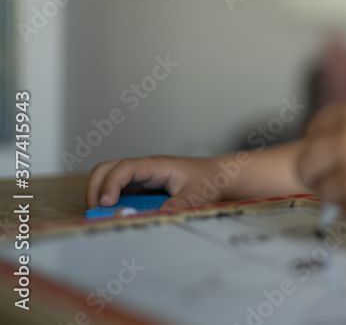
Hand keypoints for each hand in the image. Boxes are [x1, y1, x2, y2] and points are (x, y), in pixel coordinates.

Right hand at [86, 155, 226, 210]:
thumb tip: (157, 215)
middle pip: (107, 168)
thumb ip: (178, 205)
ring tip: (100, 215)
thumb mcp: (196, 195)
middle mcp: (143, 169)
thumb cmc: (207, 181)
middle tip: (94, 211)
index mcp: (155, 166)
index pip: (124, 168)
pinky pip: (117, 190)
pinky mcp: (140, 187)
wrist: (216, 177)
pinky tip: (113, 215)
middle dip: (95, 187)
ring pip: (108, 178)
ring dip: (99, 194)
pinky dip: (109, 201)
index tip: (105, 203)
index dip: (111, 184)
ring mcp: (140, 177)